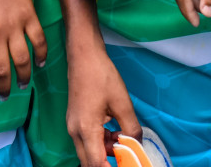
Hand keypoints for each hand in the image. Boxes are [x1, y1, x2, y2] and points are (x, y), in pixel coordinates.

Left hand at [0, 0, 47, 106]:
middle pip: (1, 70)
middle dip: (3, 89)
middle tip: (5, 97)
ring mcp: (13, 24)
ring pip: (21, 60)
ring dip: (23, 77)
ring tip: (22, 85)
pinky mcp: (29, 15)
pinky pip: (38, 41)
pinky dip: (41, 55)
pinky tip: (39, 64)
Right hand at [60, 0, 138, 166]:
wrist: (83, 55)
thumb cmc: (101, 75)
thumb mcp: (122, 103)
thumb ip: (131, 128)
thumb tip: (137, 144)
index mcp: (85, 129)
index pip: (96, 164)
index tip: (127, 164)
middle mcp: (75, 131)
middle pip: (89, 161)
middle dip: (108, 162)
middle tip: (127, 156)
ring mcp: (73, 126)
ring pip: (88, 152)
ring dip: (105, 152)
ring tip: (124, 141)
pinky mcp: (75, 120)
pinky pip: (87, 140)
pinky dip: (101, 142)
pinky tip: (115, 133)